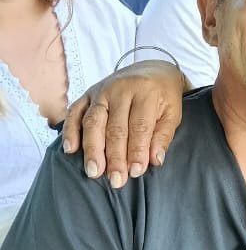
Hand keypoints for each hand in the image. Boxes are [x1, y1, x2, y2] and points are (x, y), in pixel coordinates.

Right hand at [61, 61, 186, 187]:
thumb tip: (155, 160)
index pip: (140, 126)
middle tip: (116, 180)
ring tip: (94, 172)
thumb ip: (163, 135)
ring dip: (92, 149)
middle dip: (114, 157)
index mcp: (146, 92)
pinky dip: (70, 131)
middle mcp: (121, 89)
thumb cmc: (163, 96)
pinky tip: (70, 150)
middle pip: (115, 127)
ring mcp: (101, 90)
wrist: (152, 69)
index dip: (137, 151)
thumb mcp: (172, 112)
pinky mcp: (88, 93)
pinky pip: (75, 112)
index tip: (135, 172)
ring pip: (93, 121)